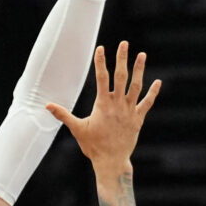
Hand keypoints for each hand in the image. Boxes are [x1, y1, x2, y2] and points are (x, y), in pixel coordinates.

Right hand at [46, 41, 161, 172]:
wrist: (111, 162)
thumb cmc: (93, 146)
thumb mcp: (77, 129)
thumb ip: (63, 115)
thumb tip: (47, 106)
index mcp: (102, 104)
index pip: (101, 78)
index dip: (100, 62)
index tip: (101, 48)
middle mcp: (117, 105)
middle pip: (121, 77)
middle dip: (122, 59)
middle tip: (124, 43)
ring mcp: (129, 111)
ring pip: (136, 86)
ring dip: (139, 70)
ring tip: (142, 55)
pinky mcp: (138, 119)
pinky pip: (147, 103)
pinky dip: (153, 93)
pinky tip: (158, 82)